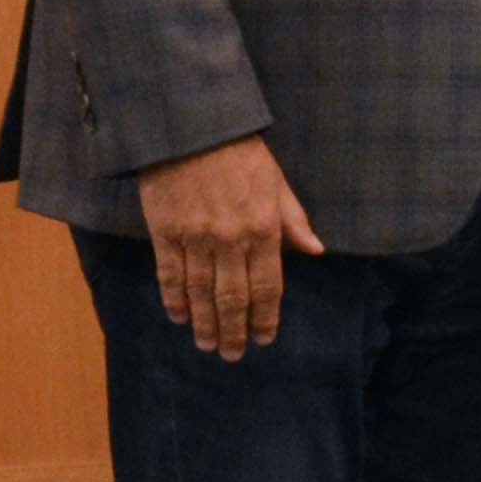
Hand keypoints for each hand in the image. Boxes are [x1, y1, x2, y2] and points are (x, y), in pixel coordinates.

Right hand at [136, 134, 321, 360]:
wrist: (191, 126)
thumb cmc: (240, 152)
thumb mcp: (277, 181)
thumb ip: (294, 220)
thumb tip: (316, 251)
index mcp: (263, 229)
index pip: (267, 286)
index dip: (266, 317)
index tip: (264, 338)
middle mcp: (230, 241)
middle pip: (232, 298)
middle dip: (234, 331)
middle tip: (232, 355)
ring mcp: (195, 239)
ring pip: (201, 293)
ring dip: (205, 323)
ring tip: (207, 345)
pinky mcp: (165, 233)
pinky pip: (170, 275)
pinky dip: (174, 300)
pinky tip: (179, 317)